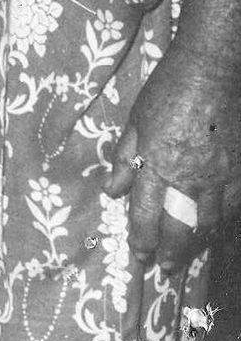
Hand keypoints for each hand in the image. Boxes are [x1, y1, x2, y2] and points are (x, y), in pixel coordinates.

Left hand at [107, 46, 240, 276]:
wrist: (214, 72)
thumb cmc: (168, 91)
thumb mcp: (136, 120)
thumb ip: (125, 157)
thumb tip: (112, 190)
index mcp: (157, 162)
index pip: (146, 212)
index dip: (141, 237)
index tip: (137, 255)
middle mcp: (189, 176)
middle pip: (179, 227)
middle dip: (170, 252)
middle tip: (163, 268)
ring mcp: (220, 177)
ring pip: (209, 223)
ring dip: (196, 244)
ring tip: (186, 256)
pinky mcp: (240, 172)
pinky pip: (232, 208)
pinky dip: (222, 225)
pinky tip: (214, 232)